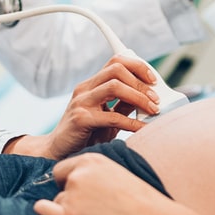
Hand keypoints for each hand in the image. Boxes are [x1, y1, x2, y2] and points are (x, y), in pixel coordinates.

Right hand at [4, 55, 158, 159]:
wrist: (58, 152)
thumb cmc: (86, 134)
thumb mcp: (108, 116)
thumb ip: (124, 104)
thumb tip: (150, 97)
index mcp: (91, 84)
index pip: (116, 62)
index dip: (137, 66)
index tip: (154, 79)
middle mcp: (84, 89)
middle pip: (116, 69)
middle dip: (141, 82)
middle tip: (156, 98)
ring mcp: (81, 102)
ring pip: (114, 86)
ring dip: (139, 97)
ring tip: (152, 109)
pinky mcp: (80, 119)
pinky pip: (112, 116)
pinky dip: (132, 122)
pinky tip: (142, 128)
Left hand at [33, 152, 178, 214]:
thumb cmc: (144, 202)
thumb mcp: (120, 174)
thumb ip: (97, 173)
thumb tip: (78, 181)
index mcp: (92, 160)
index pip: (64, 168)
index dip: (71, 181)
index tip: (84, 192)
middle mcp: (78, 174)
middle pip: (60, 184)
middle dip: (69, 194)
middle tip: (92, 207)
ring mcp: (72, 196)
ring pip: (58, 202)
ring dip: (71, 211)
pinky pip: (44, 211)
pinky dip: (47, 214)